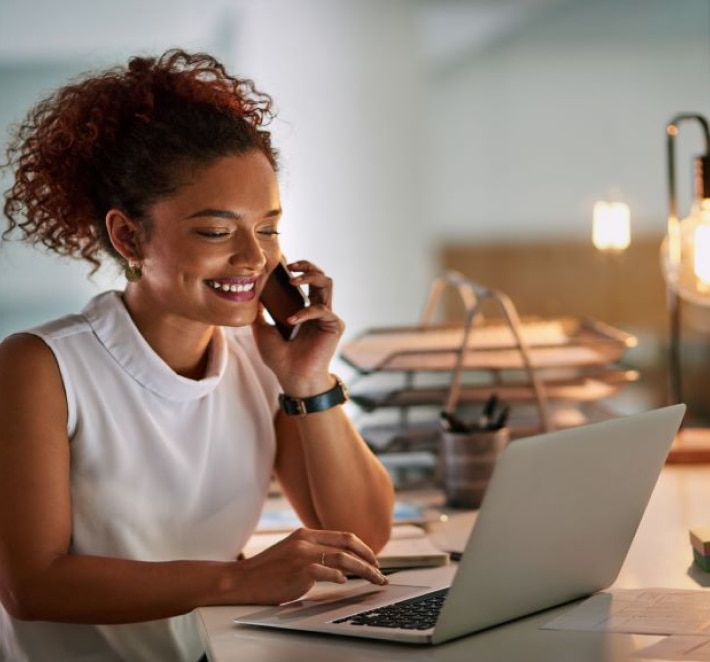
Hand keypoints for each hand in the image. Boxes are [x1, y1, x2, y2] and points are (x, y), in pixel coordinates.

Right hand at [234, 528, 387, 604]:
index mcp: (306, 534)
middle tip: (380, 570)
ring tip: (374, 579)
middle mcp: (306, 540)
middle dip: (369, 557)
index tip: (373, 558)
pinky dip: (338, 577)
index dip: (362, 547)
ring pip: (343, 559)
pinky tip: (345, 582)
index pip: (343, 535)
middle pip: (348, 545)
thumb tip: (340, 563)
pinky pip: (326, 572)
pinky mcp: (298, 570)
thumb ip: (313, 550)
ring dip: (363, 570)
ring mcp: (302, 554)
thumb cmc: (268, 570)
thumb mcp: (292, 551)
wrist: (243, 580)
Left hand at [252, 260, 344, 393]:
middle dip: (307, 266)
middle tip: (290, 265)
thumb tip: (251, 295)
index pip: (305, 281)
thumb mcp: (262, 331)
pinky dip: (305, 312)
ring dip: (310, 276)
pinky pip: (322, 309)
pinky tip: (291, 320)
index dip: (297, 268)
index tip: (282, 262)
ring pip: (327, 283)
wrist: (293, 378)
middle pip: (320, 276)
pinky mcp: (334, 325)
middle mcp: (318, 310)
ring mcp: (327, 317)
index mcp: (305, 309)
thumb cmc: (280, 359)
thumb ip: (259, 313)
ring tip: (292, 281)